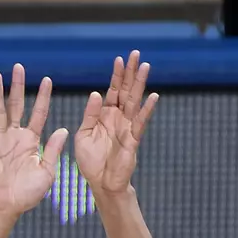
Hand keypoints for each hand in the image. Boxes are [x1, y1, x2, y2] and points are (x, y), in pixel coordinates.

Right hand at [0, 64, 68, 216]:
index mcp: (32, 140)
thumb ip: (52, 150)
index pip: (39, 113)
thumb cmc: (28, 193)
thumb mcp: (47, 171)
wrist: (7, 207)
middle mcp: (16, 136)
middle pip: (17, 105)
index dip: (43, 97)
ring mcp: (1, 140)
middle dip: (18, 87)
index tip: (47, 80)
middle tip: (18, 67)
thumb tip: (64, 129)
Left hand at [74, 51, 156, 195]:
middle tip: (136, 54)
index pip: (113, 91)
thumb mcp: (83, 135)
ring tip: (145, 67)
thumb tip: (96, 93)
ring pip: (135, 101)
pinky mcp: (132, 140)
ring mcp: (127, 127)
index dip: (116, 76)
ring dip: (140, 84)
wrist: (100, 183)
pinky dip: (147, 110)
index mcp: (105, 115)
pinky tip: (153, 96)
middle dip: (130, 73)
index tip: (119, 59)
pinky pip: (140, 122)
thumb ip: (90, 115)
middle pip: (126, 91)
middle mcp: (118, 118)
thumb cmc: (91, 161)